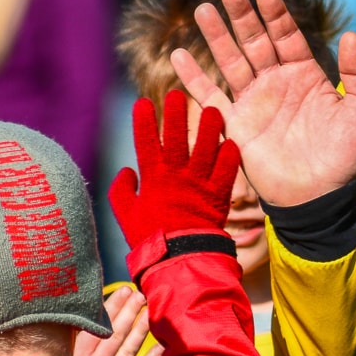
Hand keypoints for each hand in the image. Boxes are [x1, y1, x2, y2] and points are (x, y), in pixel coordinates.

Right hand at [71, 286, 161, 355]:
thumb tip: (75, 320)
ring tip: (150, 312)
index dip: (111, 307)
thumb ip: (67, 346)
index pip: (97, 326)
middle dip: (129, 312)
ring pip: (128, 350)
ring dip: (140, 329)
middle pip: (115, 334)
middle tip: (140, 294)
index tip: (123, 290)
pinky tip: (161, 346)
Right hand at [109, 91, 241, 279]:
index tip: (143, 102)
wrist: (179, 261)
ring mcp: (198, 185)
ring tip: (215, 108)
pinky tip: (233, 142)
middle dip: (176, 114)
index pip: (145, 142)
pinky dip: (229, 157)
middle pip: (175, 138)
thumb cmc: (150, 238)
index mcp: (152, 179)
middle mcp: (175, 177)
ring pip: (205, 148)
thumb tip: (127, 169)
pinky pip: (226, 172)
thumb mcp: (126, 214)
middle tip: (178, 93)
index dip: (144, 122)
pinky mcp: (218, 196)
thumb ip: (122, 190)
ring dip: (209, 128)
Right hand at [172, 0, 355, 207]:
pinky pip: (211, 96)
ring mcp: (254, 102)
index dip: (276, 14)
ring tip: (203, 9)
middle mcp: (276, 83)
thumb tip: (351, 34)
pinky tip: (179, 54)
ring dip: (217, 36)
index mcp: (305, 75)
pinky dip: (194, 77)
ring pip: (232, 61)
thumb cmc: (345, 156)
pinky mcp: (235, 124)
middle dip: (242, 16)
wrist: (320, 197)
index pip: (287, 36)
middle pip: (256, 41)